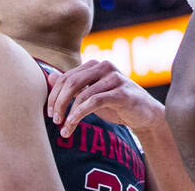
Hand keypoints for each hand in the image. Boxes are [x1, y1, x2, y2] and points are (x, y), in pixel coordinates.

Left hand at [46, 61, 163, 137]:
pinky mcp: (121, 92)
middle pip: (72, 82)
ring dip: (69, 114)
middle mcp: (104, 66)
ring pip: (82, 93)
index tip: (49, 113)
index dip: (55, 95)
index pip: (67, 76)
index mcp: (95, 64)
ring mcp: (114, 77)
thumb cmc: (115, 103)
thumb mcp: (91, 93)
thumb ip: (73, 85)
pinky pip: (95, 101)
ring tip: (64, 130)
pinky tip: (72, 125)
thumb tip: (50, 76)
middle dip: (59, 102)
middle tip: (54, 120)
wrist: (144, 114)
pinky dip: (80, 114)